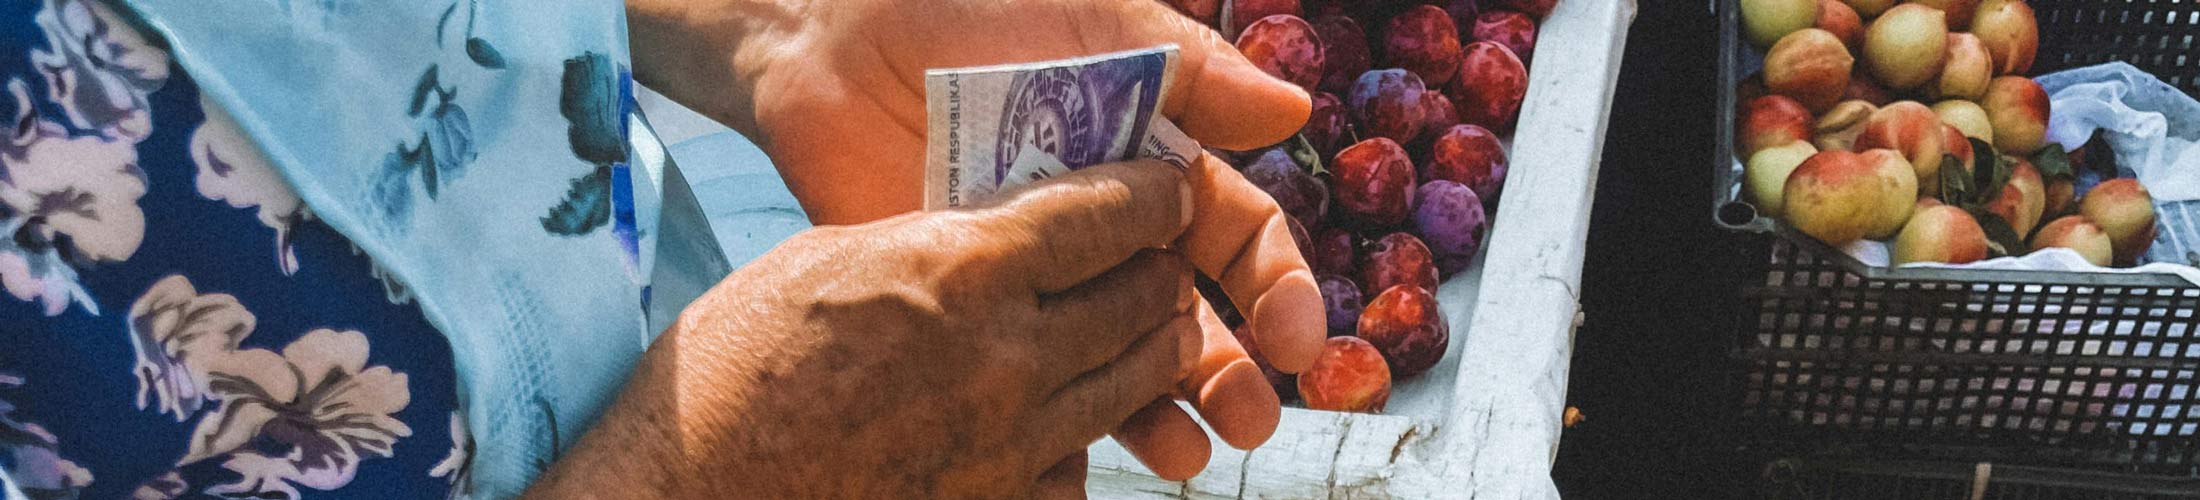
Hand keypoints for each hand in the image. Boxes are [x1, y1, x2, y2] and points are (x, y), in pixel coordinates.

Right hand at [530, 162, 1202, 497]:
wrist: (693, 490)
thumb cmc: (731, 366)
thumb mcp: (830, 261)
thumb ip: (932, 248)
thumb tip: (995, 243)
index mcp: (959, 273)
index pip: (1104, 219)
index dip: (1151, 198)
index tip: (1167, 191)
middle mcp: (1003, 361)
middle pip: (1140, 303)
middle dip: (1160, 273)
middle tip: (1161, 259)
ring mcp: (1006, 447)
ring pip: (1129, 386)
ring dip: (1151, 351)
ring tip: (1154, 331)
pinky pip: (1076, 468)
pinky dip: (1085, 436)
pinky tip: (1069, 420)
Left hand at [627, 0, 1325, 479]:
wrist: (833, 31)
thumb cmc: (972, 5)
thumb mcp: (1093, 21)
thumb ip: (1191, 70)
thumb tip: (1293, 112)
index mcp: (1151, 162)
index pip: (1236, 236)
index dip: (1276, 289)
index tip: (1296, 341)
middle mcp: (1106, 225)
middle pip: (1187, 314)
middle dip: (1228, 373)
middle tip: (1248, 422)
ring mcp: (1039, 270)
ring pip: (1113, 355)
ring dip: (1157, 410)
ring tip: (1180, 455)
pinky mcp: (973, 299)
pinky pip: (1022, 368)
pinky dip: (1053, 420)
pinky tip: (1075, 455)